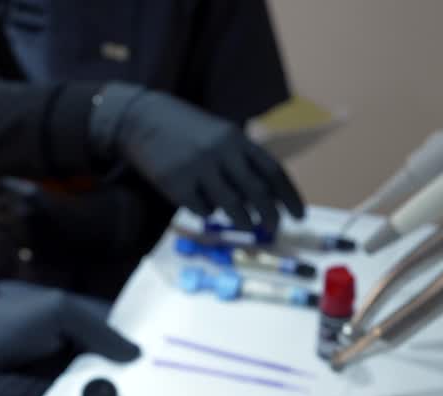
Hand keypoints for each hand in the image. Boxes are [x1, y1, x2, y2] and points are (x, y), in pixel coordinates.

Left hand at [0, 288, 138, 395]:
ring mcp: (67, 391)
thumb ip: (100, 333)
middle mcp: (80, 363)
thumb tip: (139, 356)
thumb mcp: (61, 314)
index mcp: (83, 333)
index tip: (176, 367)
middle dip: (138, 386)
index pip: (120, 346)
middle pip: (116, 377)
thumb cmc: (11, 324)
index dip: (143, 356)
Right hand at [88, 83, 304, 232]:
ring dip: (244, 220)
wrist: (142, 119)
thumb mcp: (220, 135)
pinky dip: (209, 213)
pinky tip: (206, 207)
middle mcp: (220, 152)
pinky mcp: (176, 184)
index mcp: (236, 138)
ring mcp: (198, 168)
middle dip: (271, 214)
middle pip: (256, 191)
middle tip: (275, 228)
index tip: (300, 216)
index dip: (290, 196)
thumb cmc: (187, 131)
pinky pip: (202, 210)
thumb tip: (269, 197)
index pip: (272, 170)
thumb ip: (242, 160)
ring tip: (248, 225)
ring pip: (231, 206)